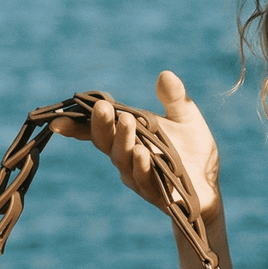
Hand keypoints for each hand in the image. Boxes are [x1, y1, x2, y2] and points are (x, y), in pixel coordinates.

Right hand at [52, 71, 222, 225]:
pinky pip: (145, 180)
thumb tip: (165, 75)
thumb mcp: (186, 118)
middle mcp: (126, 156)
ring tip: (126, 122)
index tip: (57, 120)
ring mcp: (137, 176)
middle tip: (103, 108)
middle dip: (102, 124)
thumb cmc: (193, 151)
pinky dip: (142, 166)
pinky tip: (143, 153)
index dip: (76, 126)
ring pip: (123, 159)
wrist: (210, 185)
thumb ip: (175, 98)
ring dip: (123, 140)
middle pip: (106, 141)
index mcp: (127, 136)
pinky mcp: (156, 193)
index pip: (97, 130)